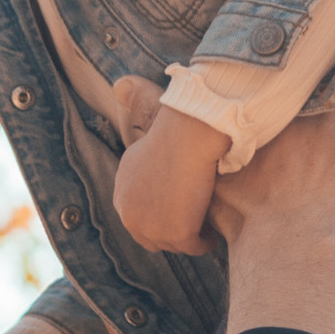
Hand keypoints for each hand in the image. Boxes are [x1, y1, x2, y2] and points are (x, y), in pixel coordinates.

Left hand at [113, 101, 223, 254]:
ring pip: (173, 243)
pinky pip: (193, 246)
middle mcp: (128, 213)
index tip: (180, 210)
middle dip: (171, 231)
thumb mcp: (145, 133)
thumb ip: (135, 130)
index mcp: (121, 191)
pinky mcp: (174, 234)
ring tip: (206, 229)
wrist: (189, 136)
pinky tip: (214, 234)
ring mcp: (149, 227)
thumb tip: (120, 87)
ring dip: (189, 238)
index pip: (137, 217)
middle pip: (151, 237)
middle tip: (195, 223)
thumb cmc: (174, 128)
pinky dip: (205, 242)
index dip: (160, 215)